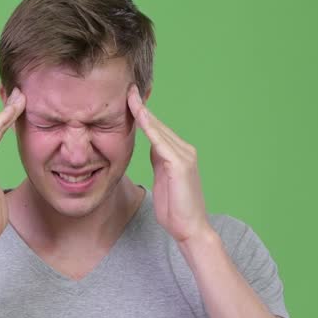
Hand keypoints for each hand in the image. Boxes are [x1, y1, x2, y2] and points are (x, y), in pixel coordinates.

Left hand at [128, 86, 211, 242]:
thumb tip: (151, 148)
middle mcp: (185, 150)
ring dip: (143, 113)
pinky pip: (160, 142)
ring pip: (159, 129)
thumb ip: (158, 162)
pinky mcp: (181, 164)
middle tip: (127, 89)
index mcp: (179, 154)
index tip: (129, 98)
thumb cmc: (175, 210)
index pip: (157, 129)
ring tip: (129, 96)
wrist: (190, 229)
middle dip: (141, 107)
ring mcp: (184, 156)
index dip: (143, 114)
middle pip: (158, 124)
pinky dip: (149, 128)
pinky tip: (138, 117)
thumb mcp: (162, 180)